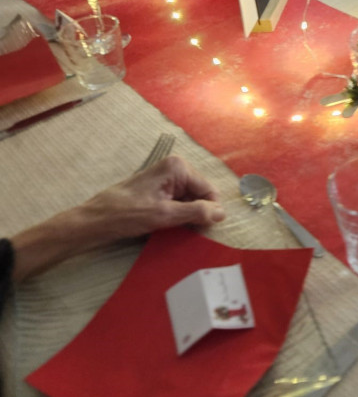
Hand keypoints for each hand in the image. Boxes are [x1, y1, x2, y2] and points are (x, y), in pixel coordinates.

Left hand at [75, 155, 223, 240]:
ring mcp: (166, 178)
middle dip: (197, 212)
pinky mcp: (159, 189)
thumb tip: (223, 213)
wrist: (96, 220)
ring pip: (191, 200)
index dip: (209, 211)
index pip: (209, 190)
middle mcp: (175, 168)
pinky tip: (167, 225)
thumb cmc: (127, 215)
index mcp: (178, 167)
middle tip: (184, 229)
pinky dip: (178, 215)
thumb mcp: (165, 215)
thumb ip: (196, 212)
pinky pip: (179, 202)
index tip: (200, 229)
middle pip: (201, 194)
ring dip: (186, 216)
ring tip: (173, 227)